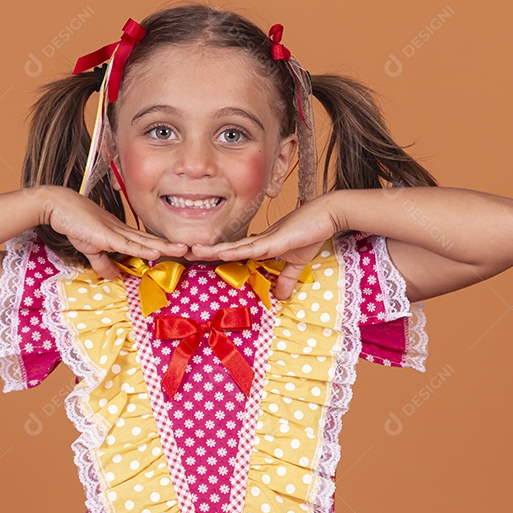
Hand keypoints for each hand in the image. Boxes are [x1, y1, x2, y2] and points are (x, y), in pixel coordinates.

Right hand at [42, 187, 187, 278]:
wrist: (60, 207)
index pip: (145, 242)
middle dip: (171, 246)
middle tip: (191, 249)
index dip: (162, 247)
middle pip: (151, 240)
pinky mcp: (107, 235)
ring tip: (183, 249)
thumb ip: (102, 263)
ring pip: (145, 241)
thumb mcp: (91, 249)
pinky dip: (144, 248)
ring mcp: (116, 232)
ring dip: (165, 246)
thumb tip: (112, 276)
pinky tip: (157, 251)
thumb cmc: (75, 224)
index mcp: (121, 234)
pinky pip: (129, 244)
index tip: (178, 251)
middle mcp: (123, 232)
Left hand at [189, 195, 344, 299]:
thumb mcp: (297, 263)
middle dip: (206, 251)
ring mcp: (265, 239)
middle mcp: (258, 241)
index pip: (234, 252)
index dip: (216, 255)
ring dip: (214, 250)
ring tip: (194, 250)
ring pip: (234, 247)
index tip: (198, 258)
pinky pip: (252, 248)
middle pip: (227, 248)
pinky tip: (221, 253)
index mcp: (261, 245)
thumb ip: (286, 278)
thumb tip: (281, 297)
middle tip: (185, 252)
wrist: (328, 215)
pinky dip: (236, 251)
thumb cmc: (311, 234)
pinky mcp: (275, 240)